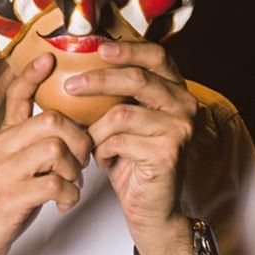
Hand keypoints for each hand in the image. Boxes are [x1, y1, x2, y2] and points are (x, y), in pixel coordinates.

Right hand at [0, 53, 91, 254]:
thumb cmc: (0, 207)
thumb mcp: (12, 170)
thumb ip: (32, 149)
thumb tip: (68, 133)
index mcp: (2, 139)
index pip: (16, 98)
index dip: (33, 76)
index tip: (49, 59)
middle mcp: (0, 149)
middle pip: (51, 120)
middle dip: (78, 139)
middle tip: (82, 161)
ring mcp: (3, 172)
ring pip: (54, 149)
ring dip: (74, 169)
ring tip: (72, 186)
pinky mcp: (10, 197)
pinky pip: (53, 183)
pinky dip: (69, 194)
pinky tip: (65, 203)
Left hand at [64, 40, 197, 253]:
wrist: (150, 208)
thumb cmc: (132, 162)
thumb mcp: (123, 122)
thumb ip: (116, 95)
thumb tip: (79, 65)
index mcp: (175, 91)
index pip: (156, 56)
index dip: (128, 49)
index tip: (98, 46)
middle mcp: (185, 105)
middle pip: (137, 79)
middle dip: (98, 80)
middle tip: (69, 86)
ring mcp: (180, 128)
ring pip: (121, 114)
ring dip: (96, 131)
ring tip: (92, 145)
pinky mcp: (168, 152)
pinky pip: (119, 140)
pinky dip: (102, 151)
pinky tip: (104, 161)